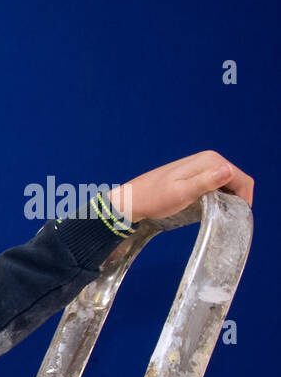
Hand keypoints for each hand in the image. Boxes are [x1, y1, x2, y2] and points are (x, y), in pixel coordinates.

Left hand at [108, 151, 253, 224]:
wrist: (132, 200)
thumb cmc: (153, 199)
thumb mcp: (181, 194)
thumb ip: (205, 182)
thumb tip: (228, 171)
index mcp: (209, 161)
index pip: (241, 178)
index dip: (244, 198)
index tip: (237, 216)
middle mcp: (208, 159)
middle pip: (237, 179)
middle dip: (238, 197)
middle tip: (227, 217)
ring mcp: (201, 165)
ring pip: (228, 182)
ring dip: (229, 197)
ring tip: (218, 213)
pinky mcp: (195, 174)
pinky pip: (216, 183)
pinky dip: (219, 195)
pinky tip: (210, 207)